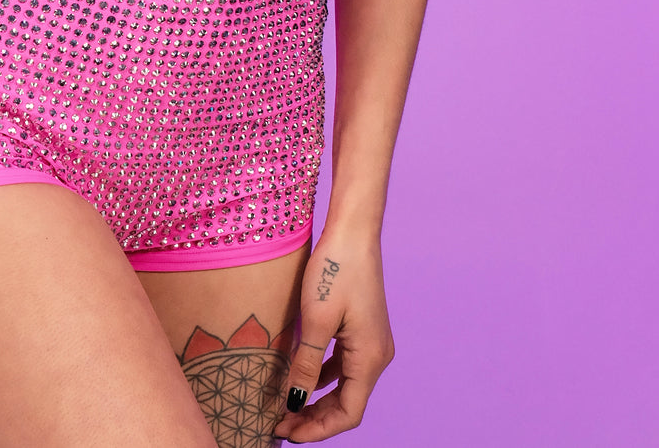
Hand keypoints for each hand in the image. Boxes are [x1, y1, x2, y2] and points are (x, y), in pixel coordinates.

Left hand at [274, 229, 394, 440]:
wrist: (352, 231)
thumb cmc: (334, 269)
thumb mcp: (315, 320)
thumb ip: (305, 365)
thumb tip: (295, 403)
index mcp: (370, 358)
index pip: (348, 414)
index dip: (318, 428)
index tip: (287, 433)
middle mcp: (377, 355)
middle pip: (348, 403)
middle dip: (315, 417)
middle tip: (281, 424)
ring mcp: (372, 342)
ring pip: (345, 386)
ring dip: (318, 399)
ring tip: (286, 406)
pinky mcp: (363, 329)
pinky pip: (344, 365)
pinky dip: (323, 377)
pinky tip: (300, 377)